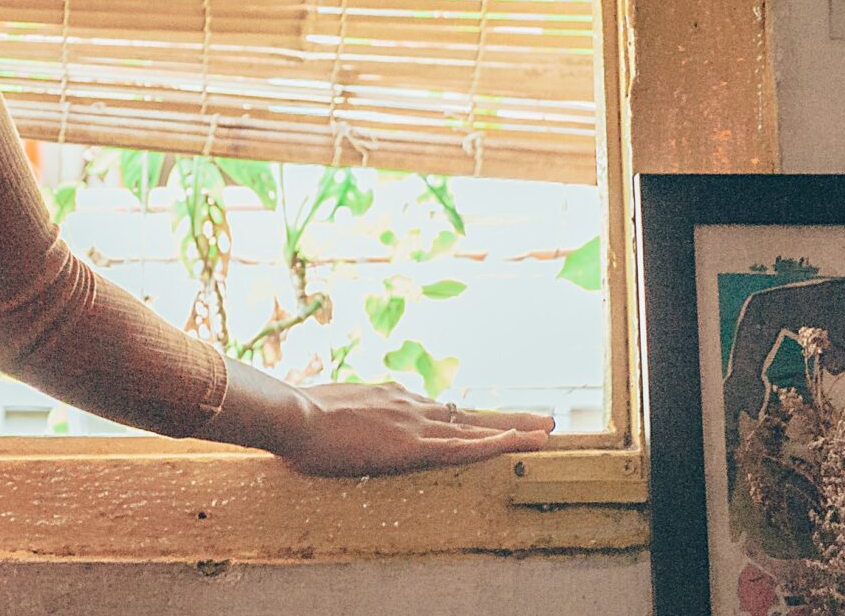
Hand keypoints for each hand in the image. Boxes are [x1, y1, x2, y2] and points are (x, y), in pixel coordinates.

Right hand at [273, 380, 552, 476]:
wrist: (294, 415)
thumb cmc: (297, 417)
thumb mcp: (326, 410)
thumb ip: (344, 415)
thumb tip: (335, 421)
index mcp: (389, 398)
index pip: (437, 411)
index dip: (466, 420)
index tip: (486, 422)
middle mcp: (410, 405)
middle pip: (468, 414)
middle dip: (506, 418)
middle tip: (542, 418)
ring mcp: (415, 423)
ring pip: (476, 428)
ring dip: (515, 430)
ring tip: (549, 431)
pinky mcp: (415, 445)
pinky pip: (465, 447)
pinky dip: (498, 445)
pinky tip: (524, 445)